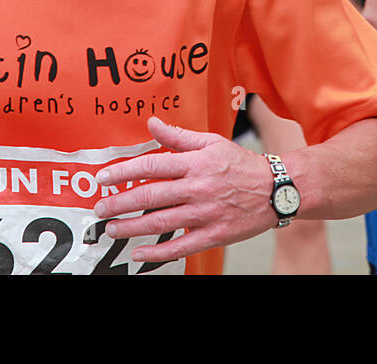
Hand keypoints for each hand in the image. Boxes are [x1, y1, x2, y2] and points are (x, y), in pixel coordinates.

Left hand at [93, 116, 275, 261]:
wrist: (277, 190)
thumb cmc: (242, 165)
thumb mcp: (212, 142)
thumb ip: (179, 136)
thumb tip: (152, 123)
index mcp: (195, 163)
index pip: (151, 165)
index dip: (123, 171)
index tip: (103, 178)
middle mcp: (197, 188)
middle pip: (150, 196)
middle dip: (119, 203)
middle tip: (100, 208)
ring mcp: (204, 214)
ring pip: (160, 222)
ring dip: (131, 227)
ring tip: (112, 228)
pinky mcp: (213, 235)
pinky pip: (180, 247)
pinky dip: (156, 253)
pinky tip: (138, 253)